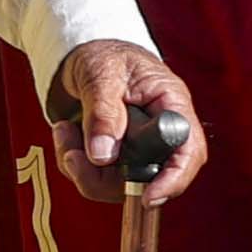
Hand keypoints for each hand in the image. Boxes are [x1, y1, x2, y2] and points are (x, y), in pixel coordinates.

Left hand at [50, 40, 204, 206]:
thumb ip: (104, 112)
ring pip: (114, 186)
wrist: (84, 55)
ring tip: (64, 132)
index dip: (174, 179)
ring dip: (80, 168)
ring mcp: (135, 151)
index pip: (188, 152)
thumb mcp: (103, 74)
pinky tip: (65, 132)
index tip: (148, 196)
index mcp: (171, 107)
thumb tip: (103, 155)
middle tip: (73, 156)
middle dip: (103, 178)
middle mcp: (157, 136)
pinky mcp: (112, 159)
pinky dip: (72, 160)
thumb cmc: (105, 55)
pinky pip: (92, 178)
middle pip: (147, 180)